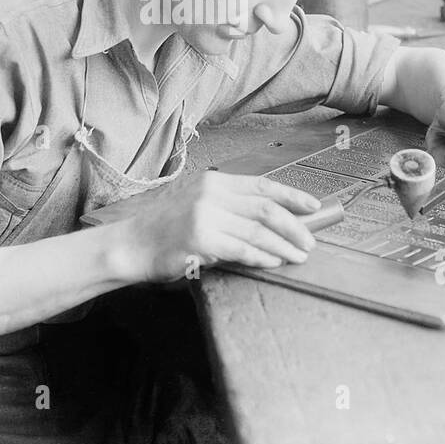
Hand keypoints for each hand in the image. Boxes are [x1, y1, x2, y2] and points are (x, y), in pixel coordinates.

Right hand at [116, 171, 320, 282]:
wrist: (130, 245)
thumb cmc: (165, 229)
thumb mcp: (196, 204)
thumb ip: (228, 207)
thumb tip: (271, 221)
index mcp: (213, 181)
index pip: (262, 185)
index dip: (292, 196)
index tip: (313, 206)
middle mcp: (211, 193)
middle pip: (266, 208)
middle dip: (295, 226)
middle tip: (310, 241)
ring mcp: (205, 215)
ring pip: (259, 231)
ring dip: (284, 245)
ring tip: (299, 256)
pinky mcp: (201, 239)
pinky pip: (243, 249)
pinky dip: (263, 257)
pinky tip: (275, 262)